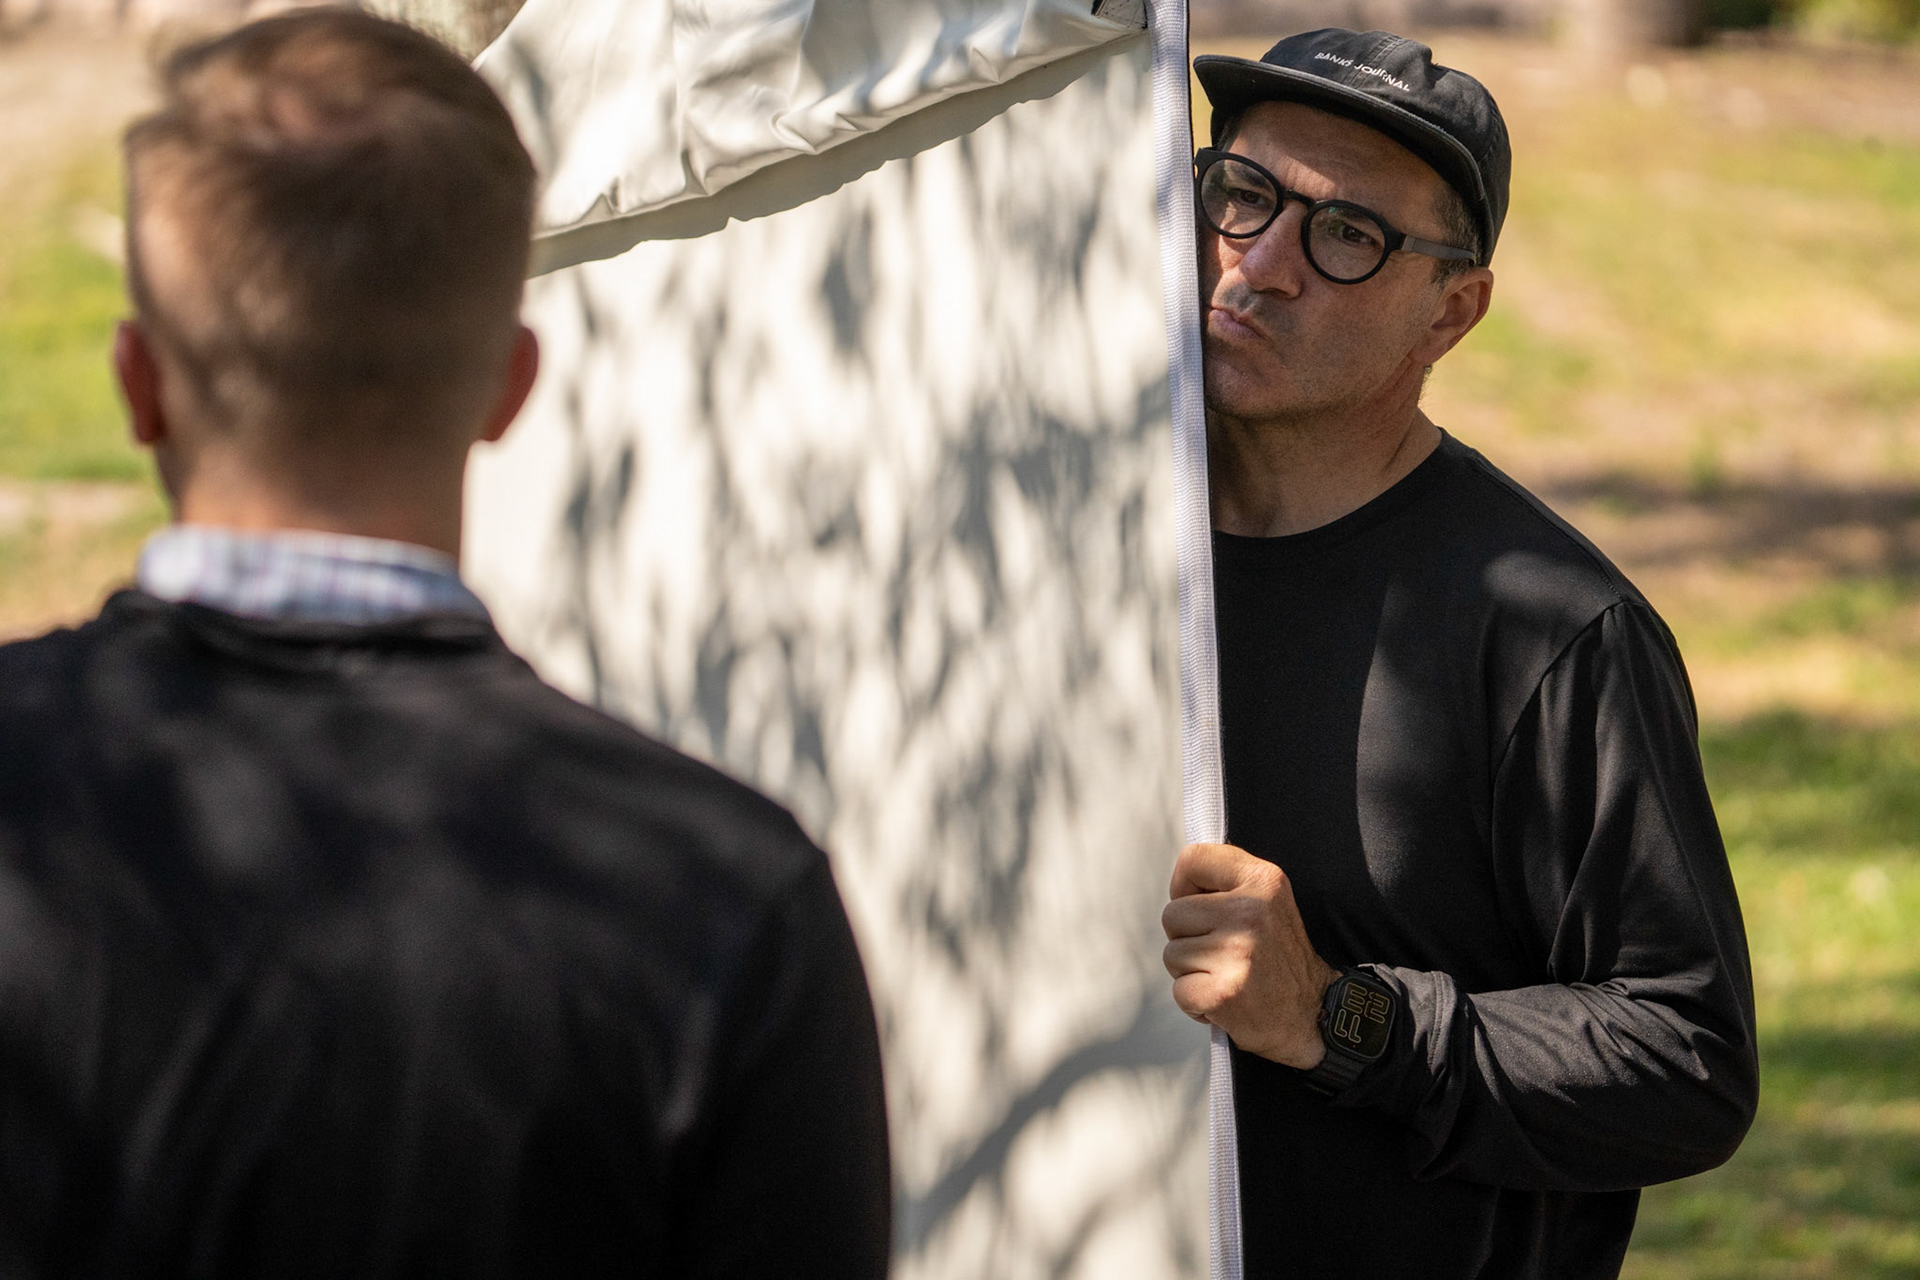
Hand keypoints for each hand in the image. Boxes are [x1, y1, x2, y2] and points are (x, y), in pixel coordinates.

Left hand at [1161, 842, 1340, 1068]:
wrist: (1314, 1015)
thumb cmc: (1281, 960)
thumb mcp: (1270, 902)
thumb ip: (1229, 883)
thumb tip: (1180, 884)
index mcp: (1264, 880)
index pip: (1193, 860)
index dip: (1184, 887)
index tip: (1201, 909)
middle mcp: (1250, 912)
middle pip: (1172, 914)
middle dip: (1188, 938)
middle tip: (1225, 954)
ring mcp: (1236, 952)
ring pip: (1172, 954)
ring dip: (1192, 972)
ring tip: (1228, 977)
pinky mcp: (1222, 992)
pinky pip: (1179, 991)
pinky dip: (1195, 1003)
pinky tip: (1225, 1001)